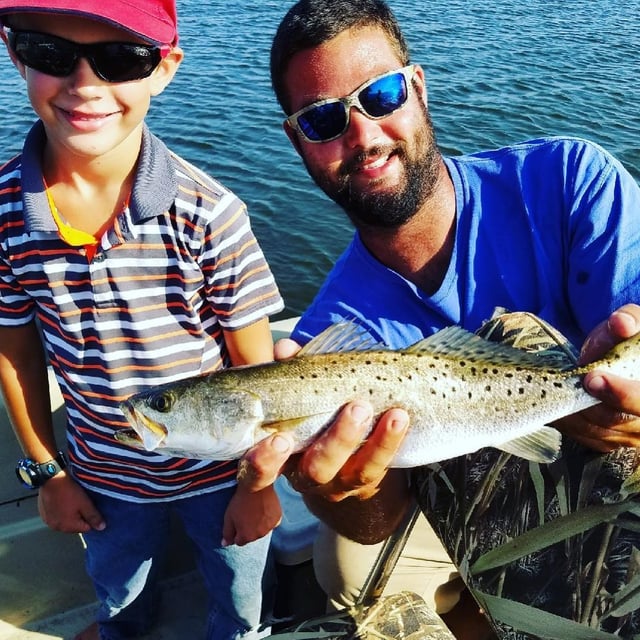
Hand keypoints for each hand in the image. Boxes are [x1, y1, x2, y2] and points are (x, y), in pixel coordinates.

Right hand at [38, 472, 105, 532]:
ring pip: (65, 520)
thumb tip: (101, 527)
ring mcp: (48, 521)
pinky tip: (63, 500)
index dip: (91, 518)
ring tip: (71, 500)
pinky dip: (61, 511)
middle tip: (81, 502)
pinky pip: (56, 516)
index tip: (90, 507)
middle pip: (75, 526)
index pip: (86, 528)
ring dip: (70, 514)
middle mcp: (56, 527)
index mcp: (67, 527)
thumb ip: (93, 517)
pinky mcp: (43, 513)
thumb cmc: (69, 491)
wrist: (51, 478)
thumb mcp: (85, 503)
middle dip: (80, 516)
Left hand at [222, 484, 282, 546]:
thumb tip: (224, 544)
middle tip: (247, 513)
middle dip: (248, 529)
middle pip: (252, 536)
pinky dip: (268, 518)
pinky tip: (264, 508)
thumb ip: (227, 533)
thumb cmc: (241, 501)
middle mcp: (259, 535)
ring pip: (262, 530)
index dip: (237, 531)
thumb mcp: (229, 517)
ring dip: (259, 524)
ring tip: (256, 510)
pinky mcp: (277, 519)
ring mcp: (270, 528)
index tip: (237, 520)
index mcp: (246, 536)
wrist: (257, 486)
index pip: (239, 541)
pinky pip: (271, 523)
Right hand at [237, 337, 412, 541]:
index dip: (262, 462)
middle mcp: (305, 475)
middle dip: (336, 441)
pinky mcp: (365, 480)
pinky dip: (390, 442)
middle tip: (355, 407)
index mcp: (276, 458)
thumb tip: (285, 348)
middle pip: (315, 471)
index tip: (278, 439)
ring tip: (390, 410)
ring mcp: (339, 482)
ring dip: (375, 439)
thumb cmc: (307, 414)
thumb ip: (287, 369)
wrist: (335, 460)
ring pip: (355, 471)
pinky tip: (401, 418)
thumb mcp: (294, 391)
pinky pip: (379, 467)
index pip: (257, 472)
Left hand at [556, 304, 639, 450]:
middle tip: (565, 386)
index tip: (592, 378)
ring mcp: (635, 435)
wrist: (623, 358)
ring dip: (574, 412)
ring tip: (556, 389)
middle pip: (619, 420)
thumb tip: (621, 323)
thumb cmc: (628, 339)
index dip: (622, 394)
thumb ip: (629, 320)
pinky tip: (558, 403)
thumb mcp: (632, 323)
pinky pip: (588, 438)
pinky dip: (570, 422)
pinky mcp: (614, 440)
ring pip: (600, 432)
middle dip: (590, 404)